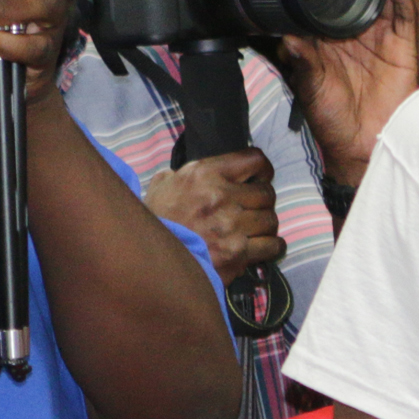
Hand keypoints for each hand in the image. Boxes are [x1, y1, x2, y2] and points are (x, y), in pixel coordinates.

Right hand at [143, 149, 284, 284]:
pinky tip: (262, 247)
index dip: (262, 170)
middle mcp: (220, 196)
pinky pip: (272, 245)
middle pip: (267, 194)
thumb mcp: (163, 185)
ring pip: (271, 220)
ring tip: (254, 230)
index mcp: (204, 174)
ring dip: (266, 226)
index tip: (260, 178)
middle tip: (253, 210)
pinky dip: (271, 246)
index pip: (255, 160)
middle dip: (263, 202)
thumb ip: (185, 174)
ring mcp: (230, 225)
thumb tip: (192, 173)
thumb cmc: (156, 221)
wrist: (147, 259)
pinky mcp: (237, 253)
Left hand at [277, 0, 418, 186]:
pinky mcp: (402, 47)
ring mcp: (378, 40)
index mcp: (326, 43)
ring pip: (378, 1)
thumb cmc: (332, 121)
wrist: (363, 146)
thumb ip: (302, 60)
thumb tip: (287, 37)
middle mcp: (353, 38)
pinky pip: (403, 15)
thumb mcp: (310, 87)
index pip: (322, 8)